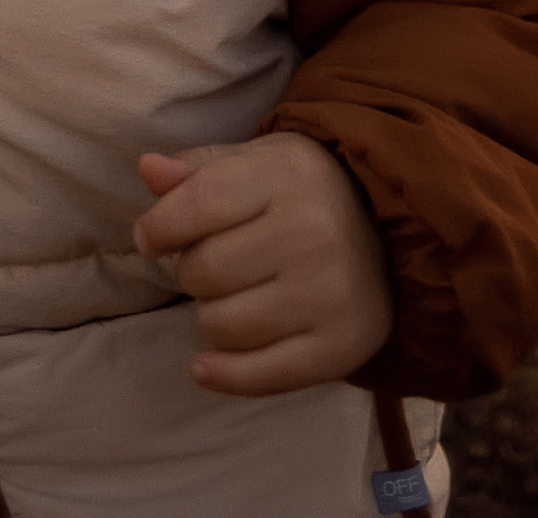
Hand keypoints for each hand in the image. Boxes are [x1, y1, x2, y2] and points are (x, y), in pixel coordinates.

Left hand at [133, 133, 391, 396]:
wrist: (389, 233)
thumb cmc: (304, 193)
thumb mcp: (256, 162)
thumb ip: (199, 168)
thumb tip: (148, 170)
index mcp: (288, 173)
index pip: (198, 205)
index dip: (159, 227)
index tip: (152, 237)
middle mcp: (313, 231)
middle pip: (204, 271)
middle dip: (192, 271)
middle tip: (213, 264)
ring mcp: (329, 294)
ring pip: (222, 326)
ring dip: (210, 318)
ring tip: (231, 298)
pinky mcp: (340, 347)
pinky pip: (260, 376)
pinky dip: (222, 374)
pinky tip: (205, 365)